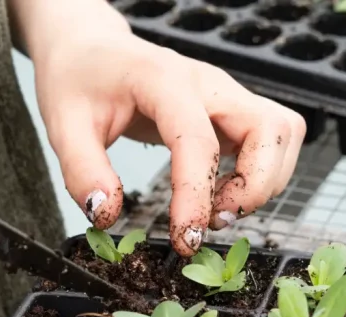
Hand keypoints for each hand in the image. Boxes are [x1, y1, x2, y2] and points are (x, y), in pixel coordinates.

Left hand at [34, 32, 304, 256]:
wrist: (90, 50)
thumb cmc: (78, 81)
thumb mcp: (63, 125)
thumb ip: (83, 171)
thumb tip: (107, 214)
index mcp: (163, 80)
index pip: (197, 140)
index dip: (197, 195)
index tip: (185, 238)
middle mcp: (207, 83)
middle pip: (271, 129)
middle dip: (256, 187)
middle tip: (214, 221)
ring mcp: (225, 94)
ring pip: (282, 134)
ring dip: (264, 182)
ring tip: (218, 210)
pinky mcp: (231, 110)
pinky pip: (272, 140)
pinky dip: (261, 174)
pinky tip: (221, 194)